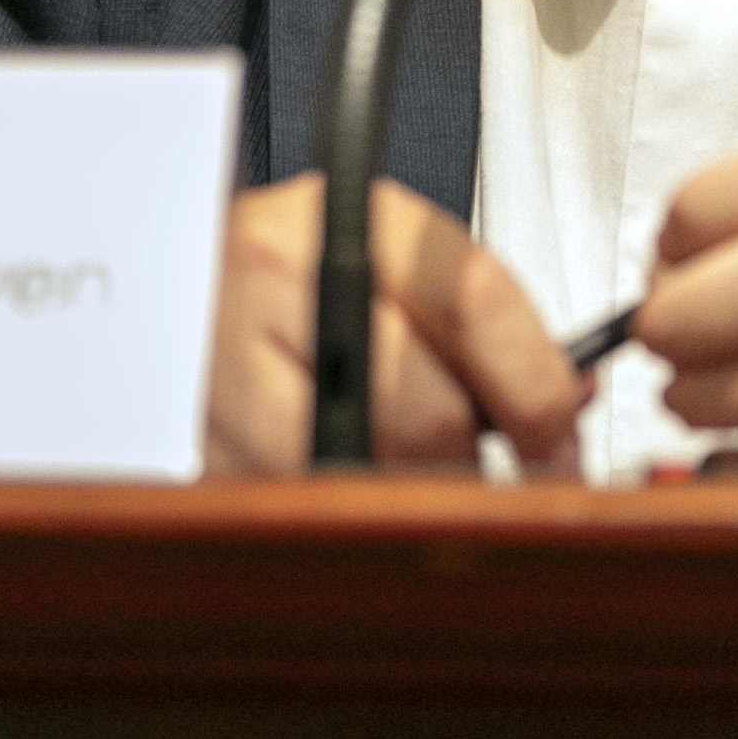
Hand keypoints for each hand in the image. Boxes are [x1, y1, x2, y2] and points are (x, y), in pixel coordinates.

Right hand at [205, 172, 588, 476]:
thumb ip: (480, 315)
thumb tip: (566, 399)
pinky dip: (355, 515)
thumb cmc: (294, 279)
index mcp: (345, 222)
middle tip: (507, 473)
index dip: (535, 384)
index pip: (472, 301)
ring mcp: (227, 369)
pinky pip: (314, 509)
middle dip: (483, 458)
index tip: (560, 432)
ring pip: (374, 474)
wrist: (171, 290)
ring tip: (425, 478)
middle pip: (427, 410)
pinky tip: (360, 487)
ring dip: (421, 496)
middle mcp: (277, 283)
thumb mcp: (387, 258)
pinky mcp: (203, 449)